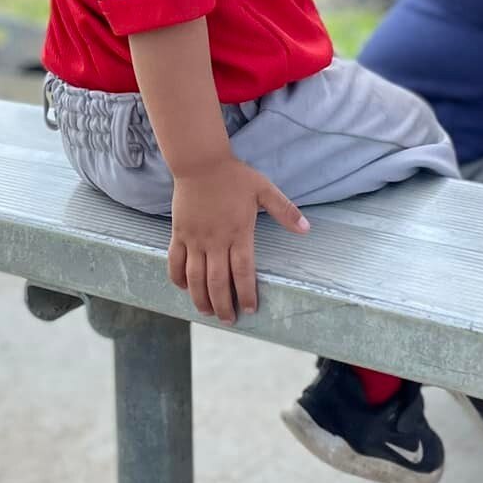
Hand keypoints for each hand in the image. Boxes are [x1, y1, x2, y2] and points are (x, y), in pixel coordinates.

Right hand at [168, 157, 309, 323]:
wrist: (200, 162)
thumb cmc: (234, 176)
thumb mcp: (264, 189)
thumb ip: (284, 211)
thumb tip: (307, 228)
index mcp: (238, 232)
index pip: (243, 271)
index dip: (247, 293)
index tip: (250, 309)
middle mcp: (215, 240)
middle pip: (217, 281)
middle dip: (223, 305)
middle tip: (228, 320)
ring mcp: (194, 239)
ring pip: (195, 277)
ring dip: (200, 298)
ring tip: (208, 312)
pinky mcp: (179, 234)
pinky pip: (175, 262)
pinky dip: (178, 278)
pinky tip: (184, 289)